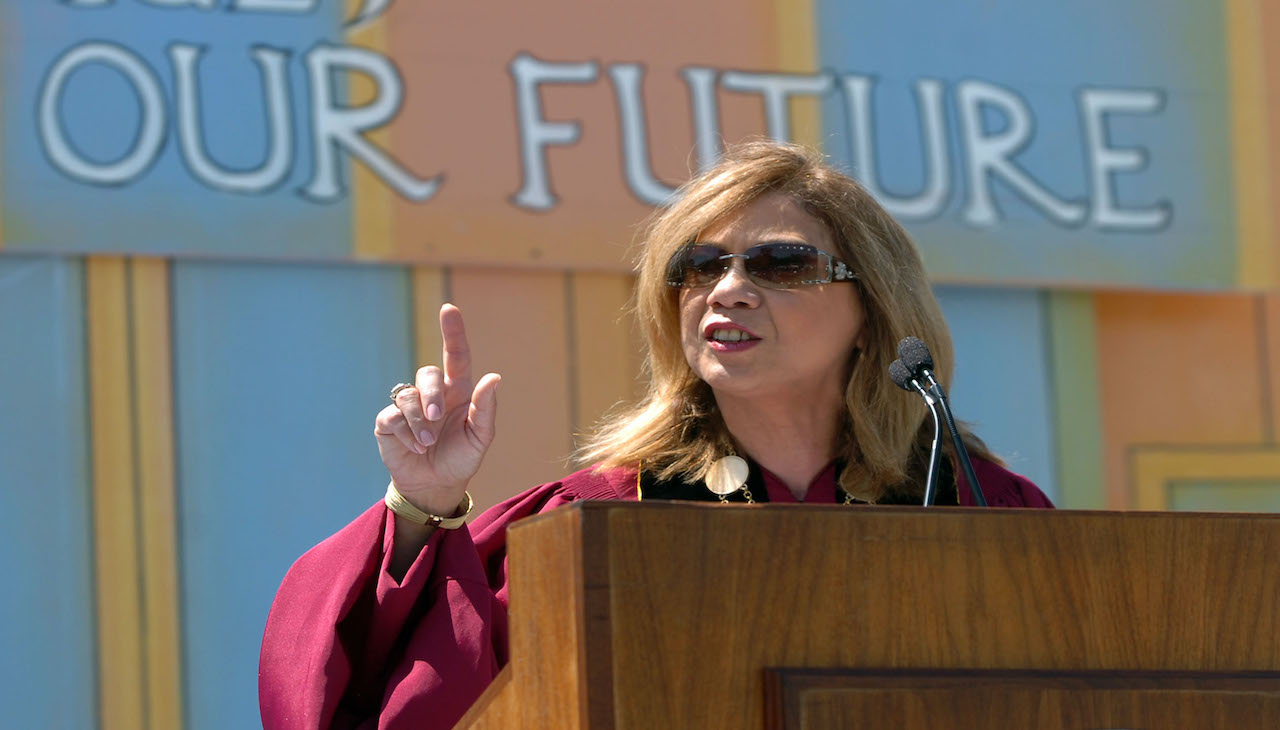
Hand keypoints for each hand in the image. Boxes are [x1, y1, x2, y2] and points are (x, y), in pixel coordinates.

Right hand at [374, 304, 499, 515]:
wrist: (436, 485)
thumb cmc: (461, 458)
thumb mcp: (480, 438)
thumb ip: (486, 409)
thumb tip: (493, 377)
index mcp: (458, 391)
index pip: (456, 355)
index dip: (453, 331)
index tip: (449, 309)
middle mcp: (433, 394)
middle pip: (427, 373)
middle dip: (431, 394)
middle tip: (436, 419)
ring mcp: (408, 407)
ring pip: (408, 396)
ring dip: (419, 421)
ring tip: (428, 442)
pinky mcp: (389, 423)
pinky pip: (391, 416)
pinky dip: (405, 432)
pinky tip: (415, 446)